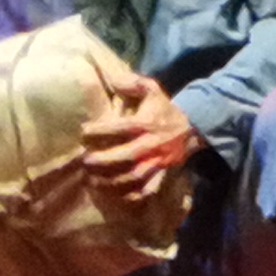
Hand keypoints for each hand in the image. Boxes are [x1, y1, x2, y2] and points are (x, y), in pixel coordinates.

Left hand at [81, 76, 198, 201]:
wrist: (192, 129)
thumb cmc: (163, 110)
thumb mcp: (152, 90)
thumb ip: (133, 82)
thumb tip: (114, 79)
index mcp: (146, 124)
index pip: (120, 128)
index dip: (99, 131)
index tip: (83, 133)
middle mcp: (151, 145)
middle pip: (125, 156)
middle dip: (102, 161)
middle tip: (84, 161)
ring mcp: (158, 163)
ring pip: (134, 176)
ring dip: (111, 181)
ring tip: (92, 180)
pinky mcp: (162, 175)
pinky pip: (147, 190)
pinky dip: (131, 196)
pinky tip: (114, 195)